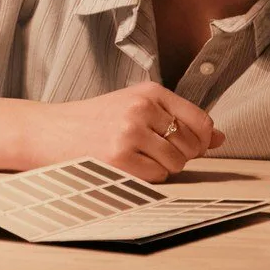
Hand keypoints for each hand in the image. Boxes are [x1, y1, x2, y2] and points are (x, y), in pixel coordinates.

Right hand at [22, 84, 223, 182]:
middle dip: (179, 155)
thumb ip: (178, 119)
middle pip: (191, 146)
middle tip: (152, 151)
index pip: (200, 121)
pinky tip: (126, 165)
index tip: (187, 145)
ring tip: (137, 157)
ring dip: (162, 168)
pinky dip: (147, 177)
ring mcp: (130, 133)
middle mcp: (142, 109)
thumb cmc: (94, 120)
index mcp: (149, 91)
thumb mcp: (135, 107)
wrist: (49, 131)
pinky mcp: (119, 158)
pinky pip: (156, 177)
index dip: (201, 140)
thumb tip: (220, 138)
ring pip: (176, 164)